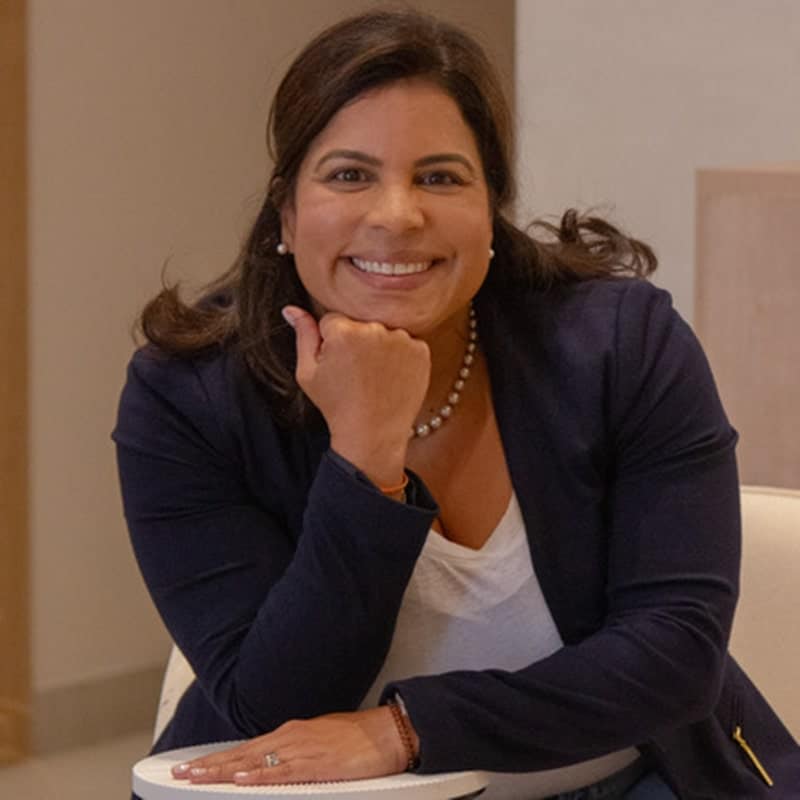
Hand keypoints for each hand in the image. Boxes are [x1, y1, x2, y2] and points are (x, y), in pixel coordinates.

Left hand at [171, 706, 408, 785]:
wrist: (386, 732)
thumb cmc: (357, 738)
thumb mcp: (319, 742)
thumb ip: (295, 752)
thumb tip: (275, 763)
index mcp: (290, 733)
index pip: (245, 748)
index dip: (217, 759)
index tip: (193, 766)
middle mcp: (289, 737)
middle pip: (240, 753)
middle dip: (208, 765)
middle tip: (179, 773)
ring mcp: (300, 750)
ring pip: (252, 762)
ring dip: (221, 771)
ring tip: (194, 777)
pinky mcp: (314, 764)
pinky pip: (280, 772)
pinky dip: (256, 776)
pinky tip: (239, 779)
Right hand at [283, 306, 430, 485]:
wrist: (373, 434)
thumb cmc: (337, 406)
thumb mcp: (308, 373)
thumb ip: (303, 335)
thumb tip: (291, 309)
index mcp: (343, 331)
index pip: (332, 319)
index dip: (331, 342)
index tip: (338, 364)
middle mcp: (374, 329)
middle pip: (360, 323)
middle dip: (356, 341)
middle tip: (356, 373)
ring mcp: (401, 339)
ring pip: (384, 331)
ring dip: (379, 347)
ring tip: (374, 377)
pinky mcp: (421, 350)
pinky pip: (406, 343)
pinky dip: (400, 356)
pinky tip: (391, 377)